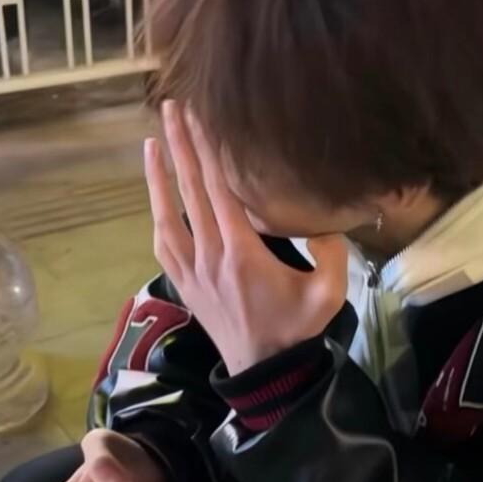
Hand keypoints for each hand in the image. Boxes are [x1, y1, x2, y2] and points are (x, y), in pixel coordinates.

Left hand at [145, 100, 347, 374]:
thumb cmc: (297, 330)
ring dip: (158, 176)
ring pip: (166, 215)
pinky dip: (157, 214)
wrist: (264, 373)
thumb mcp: (328, 293)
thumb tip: (324, 219)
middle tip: (171, 108)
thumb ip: (330, 252)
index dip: (207, 150)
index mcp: (242, 252)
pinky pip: (163, 243)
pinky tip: (156, 196)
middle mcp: (209, 255)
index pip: (218, 190)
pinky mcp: (184, 283)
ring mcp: (191, 270)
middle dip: (180, 146)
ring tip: (152, 141)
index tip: (199, 117)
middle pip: (189, 191)